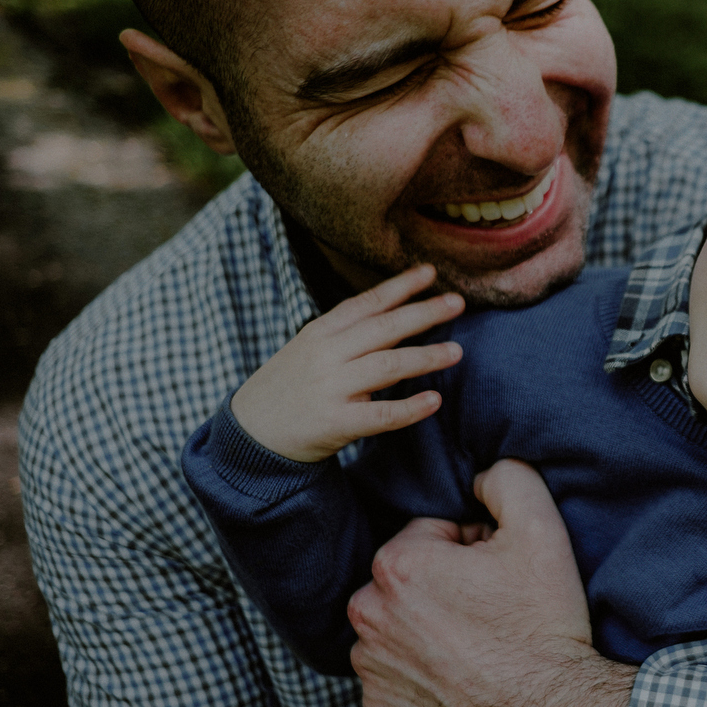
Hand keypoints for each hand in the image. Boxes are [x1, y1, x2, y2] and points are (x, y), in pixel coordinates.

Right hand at [231, 263, 464, 461]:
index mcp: (320, 332)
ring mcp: (330, 388)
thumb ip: (348, 336)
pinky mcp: (335, 423)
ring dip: (425, 358)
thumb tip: (399, 321)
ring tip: (457, 352)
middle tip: (458, 302)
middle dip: (422, 313)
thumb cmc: (288, 387)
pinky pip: (380, 416)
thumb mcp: (308, 350)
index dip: (399, 286)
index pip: (366, 303)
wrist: (249, 434)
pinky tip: (434, 401)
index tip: (430, 272)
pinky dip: (409, 408)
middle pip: (383, 328)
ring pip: (387, 367)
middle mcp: (326, 355)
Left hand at [348, 459, 635, 706]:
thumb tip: (479, 477)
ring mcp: (371, 669)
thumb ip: (506, 478)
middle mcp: (368, 615)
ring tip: (479, 646)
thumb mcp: (541, 529)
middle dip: (445, 585)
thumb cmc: (543, 626)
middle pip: (410, 578)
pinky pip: (395, 674)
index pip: (432, 534)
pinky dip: (421, 673)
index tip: (499, 577)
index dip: (473, 550)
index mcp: (398, 565)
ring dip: (428, 627)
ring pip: (398, 624)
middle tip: (493, 610)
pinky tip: (461, 677)